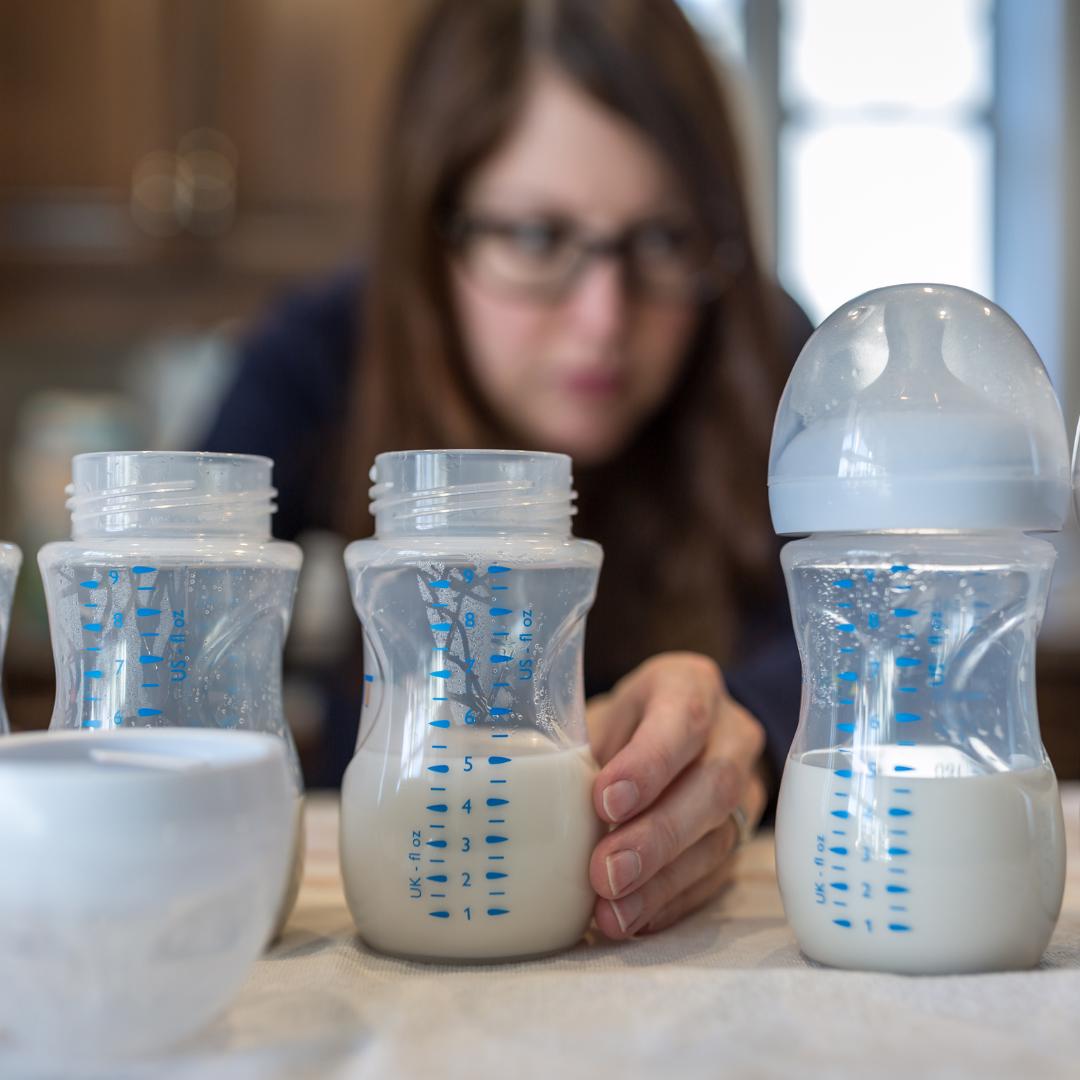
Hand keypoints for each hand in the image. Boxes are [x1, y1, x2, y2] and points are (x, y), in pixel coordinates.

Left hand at [586, 652, 768, 937]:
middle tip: (605, 873)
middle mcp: (730, 734)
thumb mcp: (604, 712)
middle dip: (656, 836)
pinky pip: (715, 875)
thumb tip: (535, 797)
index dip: (648, 764)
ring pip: (718, 838)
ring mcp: (746, 788)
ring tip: (613, 914)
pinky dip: (672, 901)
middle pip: (711, 786)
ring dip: (662, 882)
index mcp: (690, 686)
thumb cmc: (627, 720)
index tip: (604, 802)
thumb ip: (582, 748)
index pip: (683, 720)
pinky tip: (635, 920)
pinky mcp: (741, 836)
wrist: (686, 729)